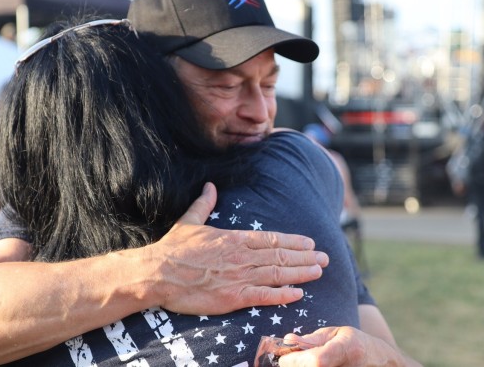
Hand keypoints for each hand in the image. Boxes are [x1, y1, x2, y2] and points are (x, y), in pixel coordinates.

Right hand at [141, 182, 329, 314]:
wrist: (158, 273)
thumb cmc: (173, 249)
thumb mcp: (189, 221)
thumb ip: (204, 204)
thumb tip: (210, 185)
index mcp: (233, 238)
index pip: (271, 238)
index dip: (293, 241)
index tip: (310, 243)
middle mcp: (242, 256)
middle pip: (280, 255)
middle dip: (305, 257)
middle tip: (325, 258)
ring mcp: (239, 277)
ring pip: (278, 273)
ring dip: (301, 272)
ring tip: (319, 271)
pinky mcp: (233, 297)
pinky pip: (264, 296)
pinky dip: (283, 294)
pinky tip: (299, 293)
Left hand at [278, 327, 422, 366]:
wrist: (380, 362)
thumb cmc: (356, 344)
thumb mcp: (336, 334)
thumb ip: (312, 339)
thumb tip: (287, 340)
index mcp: (348, 349)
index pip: (316, 361)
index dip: (295, 360)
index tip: (284, 357)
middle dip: (295, 366)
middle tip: (291, 360)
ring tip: (303, 362)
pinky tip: (311, 366)